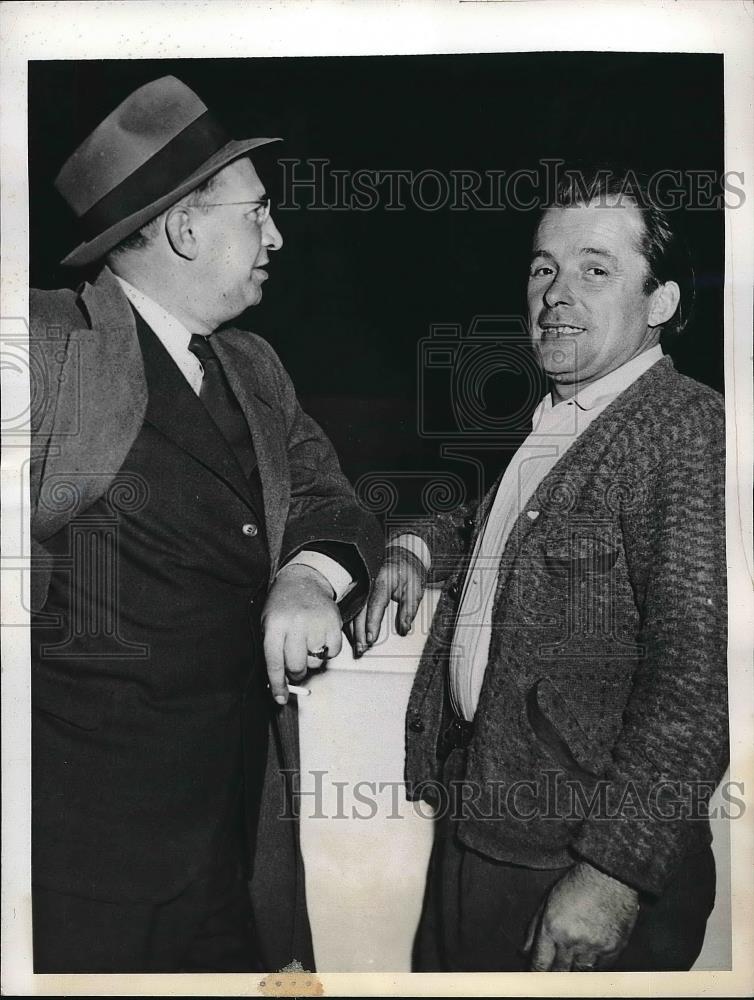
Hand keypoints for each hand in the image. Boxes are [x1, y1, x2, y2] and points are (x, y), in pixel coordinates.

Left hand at [261, 564, 341, 704]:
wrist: (304, 580)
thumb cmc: (283, 606)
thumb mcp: (268, 624)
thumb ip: (272, 652)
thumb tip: (280, 683)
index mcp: (275, 625)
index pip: (275, 663)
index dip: (278, 685)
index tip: (280, 698)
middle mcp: (295, 624)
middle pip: (297, 666)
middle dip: (295, 672)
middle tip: (295, 665)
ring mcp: (316, 623)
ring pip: (315, 662)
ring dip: (311, 660)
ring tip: (306, 643)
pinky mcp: (334, 623)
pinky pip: (332, 653)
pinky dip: (326, 652)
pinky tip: (319, 638)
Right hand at [352, 546, 426, 655]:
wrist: (402, 554)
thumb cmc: (409, 570)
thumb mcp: (415, 588)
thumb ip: (409, 609)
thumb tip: (404, 628)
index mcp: (383, 579)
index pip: (375, 603)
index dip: (372, 622)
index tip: (371, 638)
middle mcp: (368, 580)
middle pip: (359, 608)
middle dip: (359, 631)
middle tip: (362, 648)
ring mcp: (360, 582)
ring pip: (352, 608)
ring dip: (353, 629)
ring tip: (357, 646)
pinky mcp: (357, 586)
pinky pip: (350, 605)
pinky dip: (350, 621)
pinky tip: (351, 633)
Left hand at [523, 861, 639, 970]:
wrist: (610, 876)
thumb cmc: (578, 883)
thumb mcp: (548, 900)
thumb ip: (535, 928)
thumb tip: (525, 951)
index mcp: (552, 927)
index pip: (540, 963)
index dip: (537, 974)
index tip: (536, 978)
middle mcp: (571, 940)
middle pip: (559, 973)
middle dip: (555, 974)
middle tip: (554, 974)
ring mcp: (593, 947)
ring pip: (580, 973)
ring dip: (575, 970)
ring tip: (573, 962)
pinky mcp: (612, 949)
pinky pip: (600, 969)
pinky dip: (594, 966)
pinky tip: (590, 957)